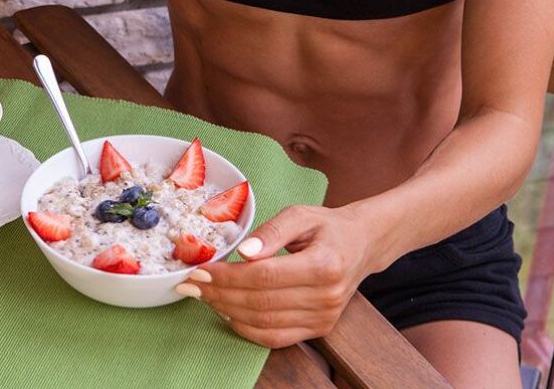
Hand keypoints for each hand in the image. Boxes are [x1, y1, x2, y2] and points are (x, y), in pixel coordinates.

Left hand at [176, 205, 377, 347]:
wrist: (362, 245)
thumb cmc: (328, 227)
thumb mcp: (300, 215)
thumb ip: (271, 230)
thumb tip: (243, 251)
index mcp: (324, 264)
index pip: (265, 276)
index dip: (227, 276)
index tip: (200, 271)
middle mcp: (326, 296)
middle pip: (261, 301)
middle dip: (219, 294)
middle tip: (191, 285)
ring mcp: (324, 317)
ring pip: (264, 322)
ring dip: (227, 311)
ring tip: (203, 296)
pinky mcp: (319, 329)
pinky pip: (275, 337)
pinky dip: (246, 328)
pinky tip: (226, 312)